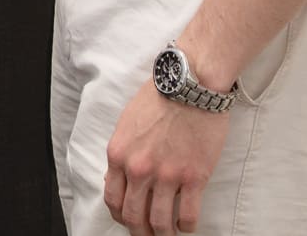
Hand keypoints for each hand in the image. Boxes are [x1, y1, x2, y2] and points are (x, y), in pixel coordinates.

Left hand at [103, 83, 231, 234]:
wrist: (190, 86)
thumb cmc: (159, 99)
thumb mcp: (126, 124)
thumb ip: (122, 154)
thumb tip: (117, 180)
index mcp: (119, 155)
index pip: (112, 199)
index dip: (120, 217)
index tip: (128, 222)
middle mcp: (139, 169)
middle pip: (134, 216)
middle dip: (140, 232)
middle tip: (147, 235)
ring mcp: (167, 175)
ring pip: (160, 222)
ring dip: (163, 234)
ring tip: (169, 234)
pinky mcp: (193, 177)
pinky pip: (188, 215)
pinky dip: (187, 226)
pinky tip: (188, 225)